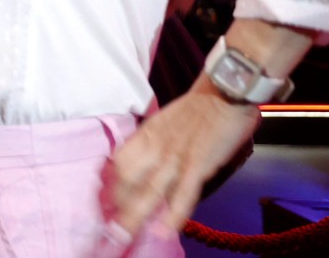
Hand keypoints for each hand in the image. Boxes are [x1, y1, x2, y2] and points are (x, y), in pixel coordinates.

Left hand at [109, 81, 258, 237]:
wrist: (224, 91)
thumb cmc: (198, 107)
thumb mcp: (165, 122)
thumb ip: (155, 143)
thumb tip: (148, 163)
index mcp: (146, 135)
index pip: (118, 163)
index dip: (110, 185)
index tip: (103, 203)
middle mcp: (155, 148)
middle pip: (127, 181)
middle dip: (117, 207)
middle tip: (109, 229)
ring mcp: (176, 157)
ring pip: (149, 192)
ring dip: (135, 217)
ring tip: (124, 237)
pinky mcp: (198, 165)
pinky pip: (183, 194)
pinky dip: (173, 214)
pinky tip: (164, 231)